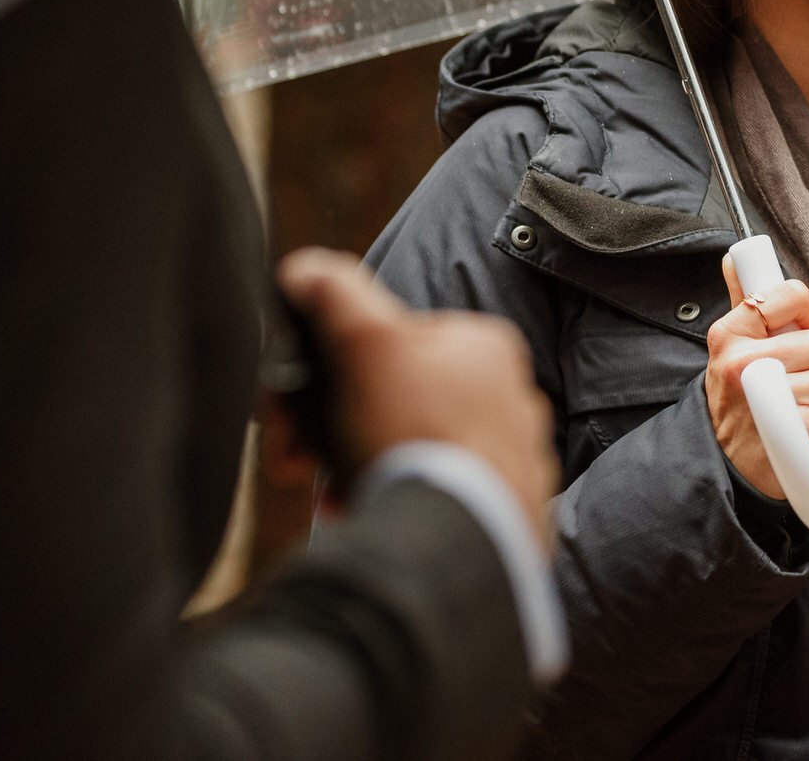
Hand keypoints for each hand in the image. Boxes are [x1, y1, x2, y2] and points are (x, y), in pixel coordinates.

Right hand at [276, 248, 558, 550]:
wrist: (455, 539)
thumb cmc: (413, 433)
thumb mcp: (365, 346)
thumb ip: (337, 297)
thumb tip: (307, 267)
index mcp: (486, 347)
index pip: (393, 345)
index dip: (333, 374)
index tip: (294, 411)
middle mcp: (512, 396)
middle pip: (398, 402)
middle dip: (336, 429)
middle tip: (298, 460)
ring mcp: (514, 457)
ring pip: (413, 452)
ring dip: (358, 469)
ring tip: (335, 496)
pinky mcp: (507, 509)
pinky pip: (440, 497)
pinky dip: (398, 503)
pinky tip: (367, 516)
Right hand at [705, 259, 808, 500]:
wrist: (717, 459)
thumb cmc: (736, 394)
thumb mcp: (730, 346)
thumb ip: (742, 299)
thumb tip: (736, 256)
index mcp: (732, 334)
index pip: (791, 296)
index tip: (804, 331)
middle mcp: (746, 364)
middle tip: (807, 378)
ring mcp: (769, 402)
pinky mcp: (792, 440)